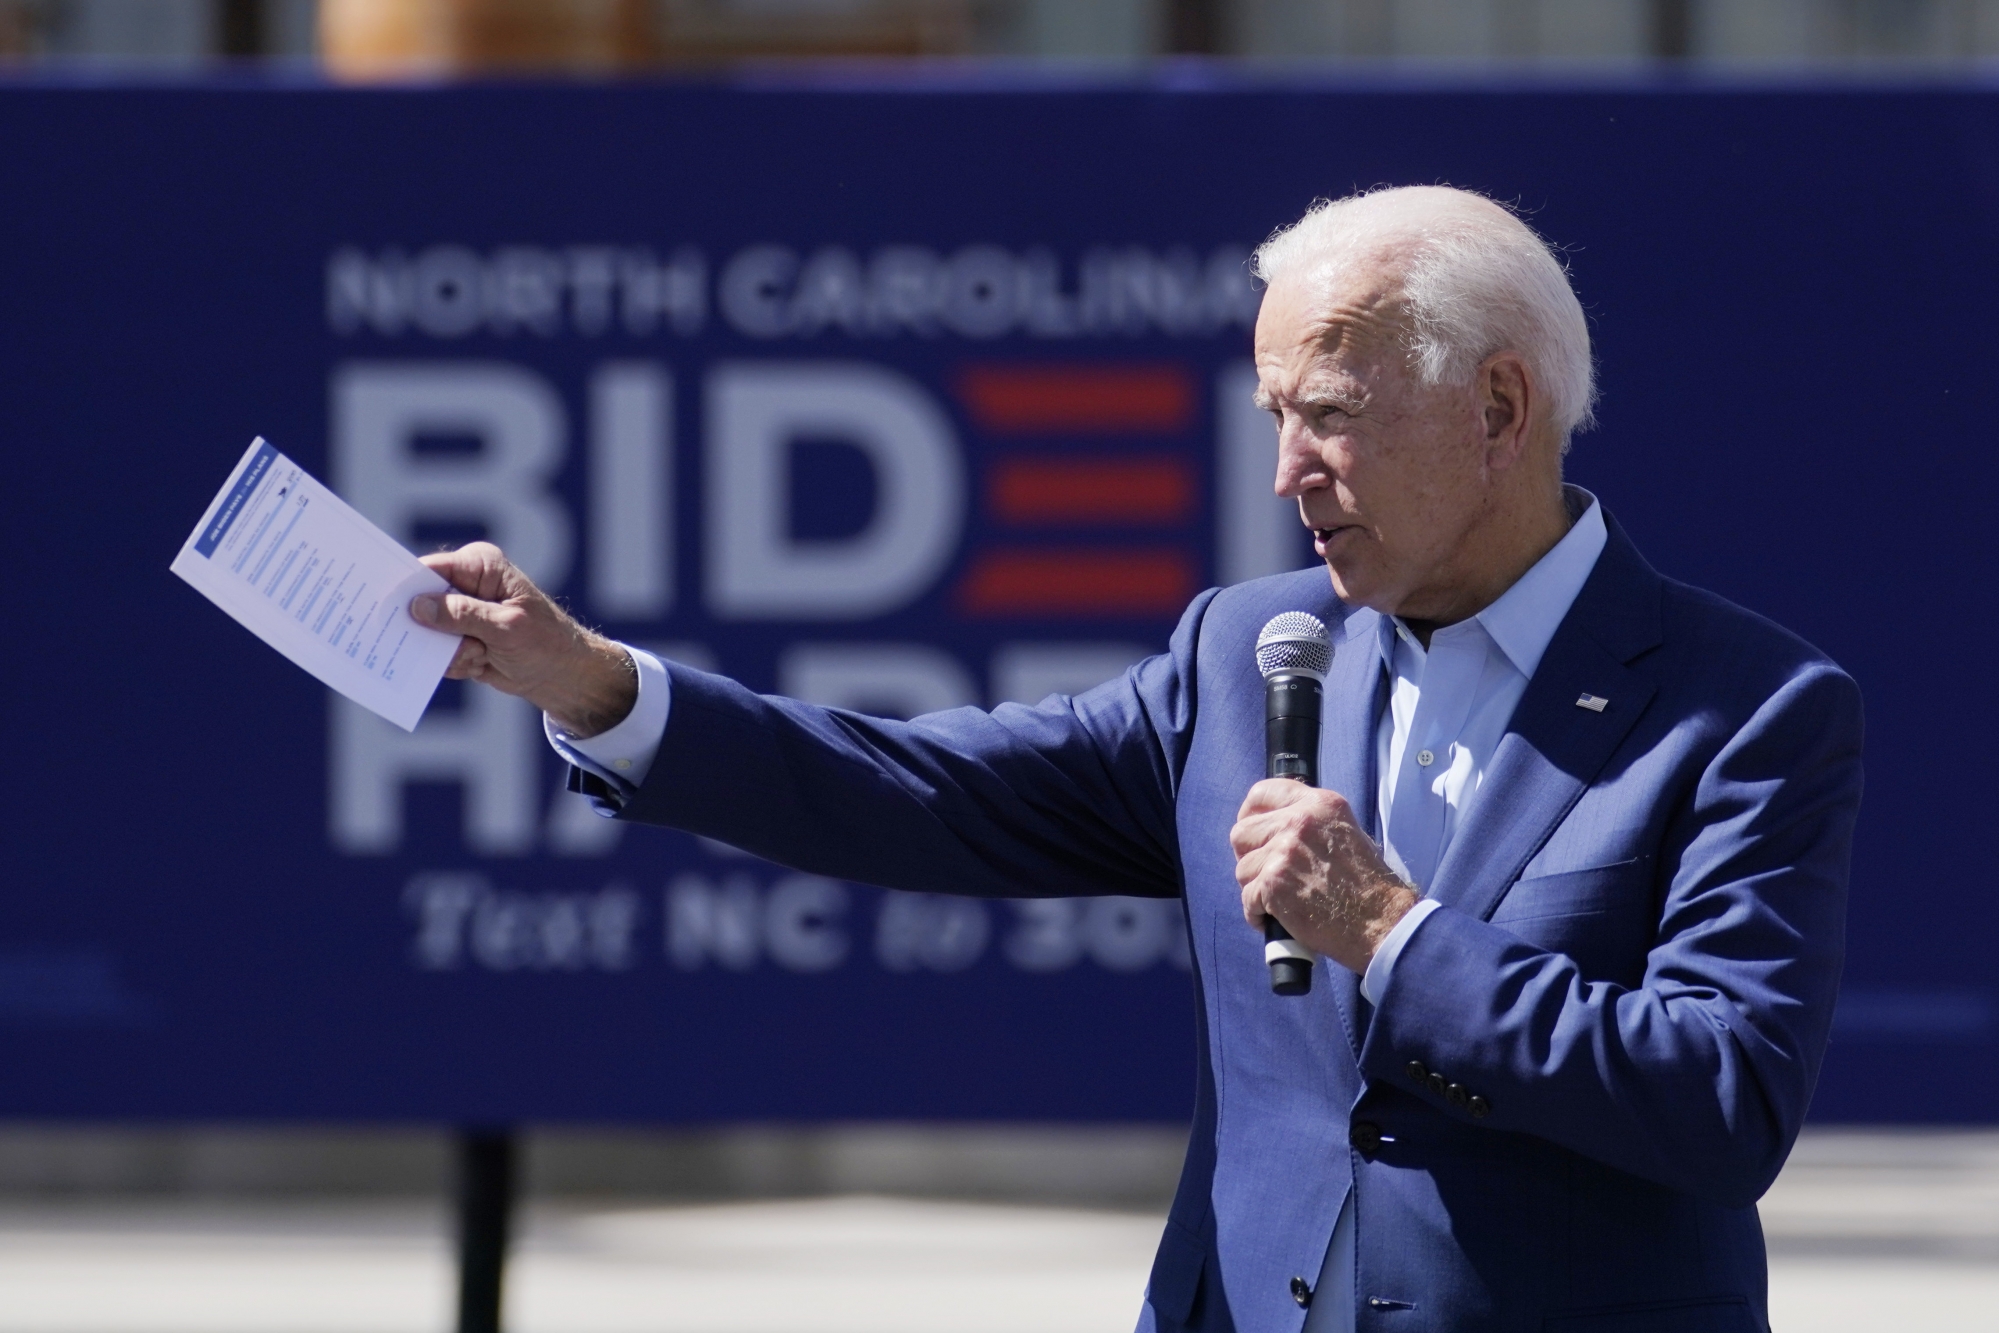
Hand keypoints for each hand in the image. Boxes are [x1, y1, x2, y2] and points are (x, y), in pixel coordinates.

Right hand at [410, 542, 636, 737]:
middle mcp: (465, 584)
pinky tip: (482, 664)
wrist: (559, 675)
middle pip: (420, 601)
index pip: (431, 569)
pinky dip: (457, 664)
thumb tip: (417, 607)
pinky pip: (435, 653)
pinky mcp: (455, 637)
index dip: (406, 585)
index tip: (385, 602)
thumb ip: (462, 615)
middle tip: (455, 643)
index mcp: (480, 566)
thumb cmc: (544, 642)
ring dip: (452, 652)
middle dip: (433, 630)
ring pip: (426, 634)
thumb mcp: (505, 627)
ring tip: (483, 655)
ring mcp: (458, 612)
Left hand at [1230, 779, 1418, 974]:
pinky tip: (1277, 918)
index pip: (1262, 793)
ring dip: (1256, 889)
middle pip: (1241, 832)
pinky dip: (1257, 914)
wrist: (1380, 920)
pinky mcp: (1273, 882)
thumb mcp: (1345, 831)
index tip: (1254, 834)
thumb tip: (1274, 827)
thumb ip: (1310, 822)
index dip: (1250, 815)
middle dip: (1249, 856)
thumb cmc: (1367, 884)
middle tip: (1266, 873)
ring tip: (1280, 900)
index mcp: (1318, 804)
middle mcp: (1298, 821)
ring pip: (1242, 869)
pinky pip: (1246, 899)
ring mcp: (1284, 851)